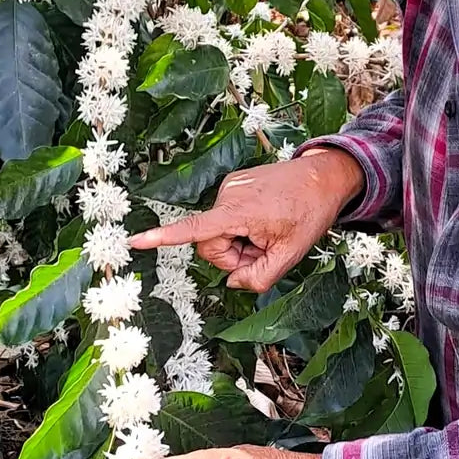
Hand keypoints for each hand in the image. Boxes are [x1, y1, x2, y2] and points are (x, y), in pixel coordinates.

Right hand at [128, 148, 363, 291]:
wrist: (322, 177)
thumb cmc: (310, 213)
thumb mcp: (291, 255)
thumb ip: (259, 277)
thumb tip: (233, 281)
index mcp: (240, 212)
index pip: (195, 229)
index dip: (163, 238)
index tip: (136, 241)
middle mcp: (228, 195)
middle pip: (210, 243)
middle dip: (232, 255)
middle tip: (263, 251)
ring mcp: (229, 187)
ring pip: (218, 231)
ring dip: (239, 241)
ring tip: (267, 232)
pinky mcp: (233, 184)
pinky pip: (226, 217)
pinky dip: (241, 226)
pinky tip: (265, 220)